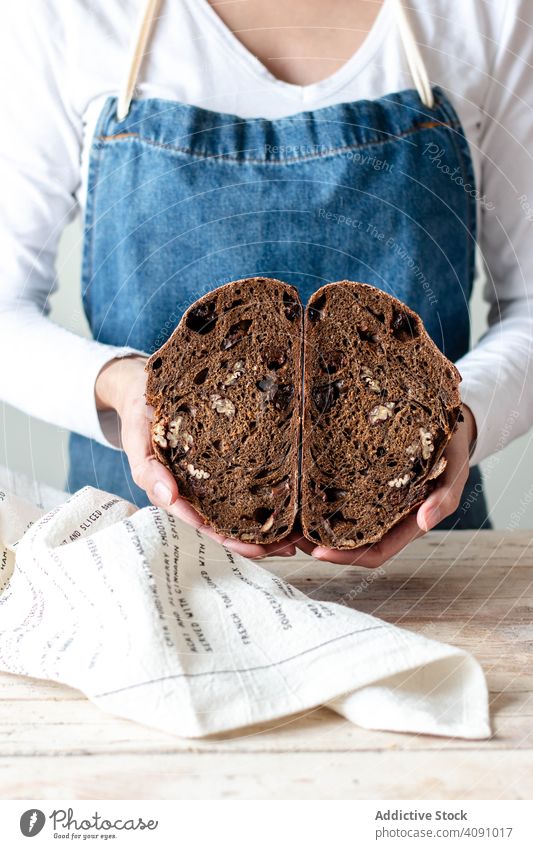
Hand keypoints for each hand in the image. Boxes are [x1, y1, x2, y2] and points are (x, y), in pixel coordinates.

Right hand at [95, 356, 296, 558]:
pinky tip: (296, 498)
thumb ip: (148, 470)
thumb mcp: (138, 438)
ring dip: (272, 521)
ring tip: (302, 533)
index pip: (206, 524)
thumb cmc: (141, 414)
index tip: (258, 549)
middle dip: (261, 538)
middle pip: (232, 522)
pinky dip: (272, 490)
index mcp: (177, 492)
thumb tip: (170, 498)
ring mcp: (214, 474)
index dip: (231, 540)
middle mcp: (199, 488)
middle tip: (290, 548)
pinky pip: (251, 476)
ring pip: (245, 505)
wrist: (145, 385)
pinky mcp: (228, 454)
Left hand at [295, 405, 476, 567]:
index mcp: (406, 522)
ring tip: (285, 517)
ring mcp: (372, 497)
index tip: (318, 552)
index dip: (347, 558)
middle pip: (350, 542)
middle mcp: (385, 515)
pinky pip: (337, 492)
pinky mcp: (361, 476)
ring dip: (313, 524)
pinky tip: (298, 489)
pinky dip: (318, 496)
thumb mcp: (455, 470)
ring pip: (339, 520)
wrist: (448, 418)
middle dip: (320, 544)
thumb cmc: (452, 447)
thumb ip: (444, 498)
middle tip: (288, 537)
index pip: (375, 552)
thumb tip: (425, 523)